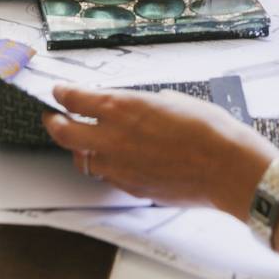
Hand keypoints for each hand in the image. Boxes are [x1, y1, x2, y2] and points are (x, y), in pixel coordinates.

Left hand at [43, 85, 276, 214]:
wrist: (226, 167)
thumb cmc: (206, 128)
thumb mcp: (169, 99)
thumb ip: (140, 104)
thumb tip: (129, 107)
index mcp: (121, 108)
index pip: (74, 99)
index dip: (62, 93)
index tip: (59, 91)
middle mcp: (112, 138)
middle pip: (63, 133)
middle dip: (54, 122)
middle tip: (53, 116)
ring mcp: (119, 167)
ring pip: (82, 158)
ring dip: (80, 147)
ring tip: (85, 139)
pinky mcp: (130, 187)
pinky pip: (106, 175)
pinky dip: (104, 164)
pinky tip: (116, 158)